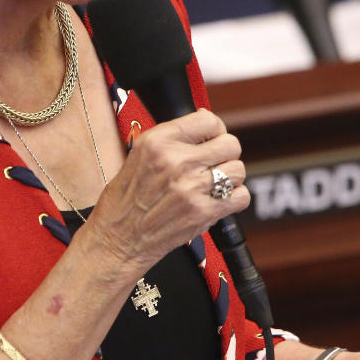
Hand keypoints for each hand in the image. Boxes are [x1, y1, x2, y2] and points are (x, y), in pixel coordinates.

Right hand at [87, 109, 248, 269]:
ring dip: (230, 178)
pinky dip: (234, 200)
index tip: (210, 140)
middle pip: (229, 144)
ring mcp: (191, 187)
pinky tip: (217, 201)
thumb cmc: (126, 199)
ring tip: (213, 185)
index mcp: (158, 140)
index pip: (208, 120)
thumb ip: (173, 139)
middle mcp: (176, 160)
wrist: (117, 239)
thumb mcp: (139, 155)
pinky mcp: (203, 212)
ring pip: (238, 169)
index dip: (214, 131)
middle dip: (224, 154)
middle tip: (213, 164)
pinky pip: (241, 196)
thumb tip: (206, 122)